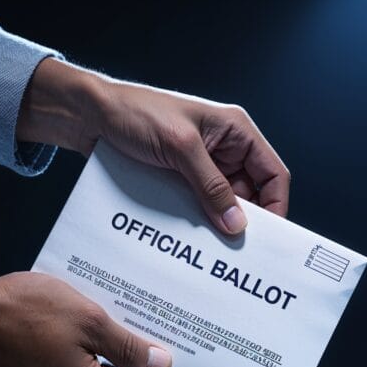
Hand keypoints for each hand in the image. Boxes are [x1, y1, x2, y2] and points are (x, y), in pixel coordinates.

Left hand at [17, 58, 289, 234]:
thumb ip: (211, 186)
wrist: (90, 117)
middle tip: (237, 253)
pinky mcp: (180, 181)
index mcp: (235, 131)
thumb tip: (236, 223)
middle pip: (250, 195)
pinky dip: (196, 224)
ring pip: (222, 205)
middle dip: (244, 222)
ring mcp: (201, 167)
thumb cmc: (135, 114)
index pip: (273, 173)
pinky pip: (197, 207)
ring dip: (217, 226)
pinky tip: (190, 241)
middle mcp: (224, 150)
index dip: (276, 206)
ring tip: (212, 251)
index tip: (268, 237)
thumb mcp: (180, 148)